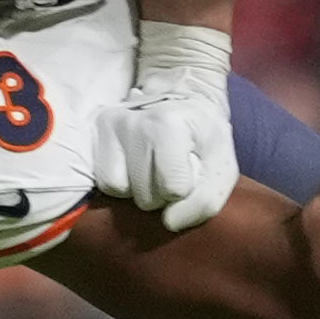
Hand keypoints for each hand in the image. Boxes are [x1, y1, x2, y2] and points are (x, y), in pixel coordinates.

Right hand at [94, 21, 236, 229]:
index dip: (186, 189)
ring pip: (120, 190)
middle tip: (171, 170)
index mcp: (169, 124)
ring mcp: (110, 126)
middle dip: (161, 193)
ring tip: (152, 169)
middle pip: (145, 195)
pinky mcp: (97, 131)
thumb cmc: (204, 135)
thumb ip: (206, 201)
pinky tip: (135, 168)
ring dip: (139, 190)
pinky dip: (121, 183)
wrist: (182, 95)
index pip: (174, 189)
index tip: (191, 169)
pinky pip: (104, 182)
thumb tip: (168, 223)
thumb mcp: (222, 166)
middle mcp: (133, 122)